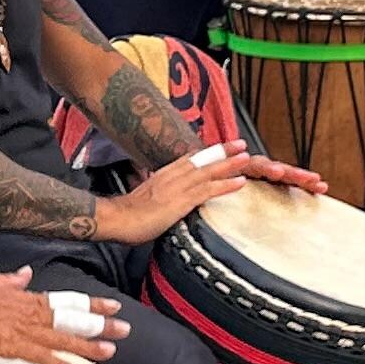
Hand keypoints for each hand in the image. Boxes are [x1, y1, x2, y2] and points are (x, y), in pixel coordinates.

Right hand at [0, 270, 128, 363]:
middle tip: (126, 328)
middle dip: (101, 324)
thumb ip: (14, 280)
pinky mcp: (10, 346)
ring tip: (110, 351)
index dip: (93, 303)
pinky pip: (40, 357)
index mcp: (27, 296)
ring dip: (88, 345)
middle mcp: (30, 311)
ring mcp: (22, 329)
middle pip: (73, 317)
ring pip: (63, 337)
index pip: (68, 299)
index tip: (113, 305)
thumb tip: (26, 273)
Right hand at [93, 141, 297, 245]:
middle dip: (222, 151)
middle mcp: (172, 176)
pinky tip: (240, 182)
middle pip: (202, 160)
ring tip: (247, 157)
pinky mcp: (181, 201)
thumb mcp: (144, 199)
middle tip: (241, 144)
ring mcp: (178, 187)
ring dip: (230, 164)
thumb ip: (157, 195)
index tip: (220, 147)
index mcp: (163, 175)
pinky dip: (226, 185)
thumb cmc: (127, 215)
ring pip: (209, 171)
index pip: (189, 159)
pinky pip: (208, 190)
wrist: (117, 220)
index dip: (207, 153)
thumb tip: (162, 199)